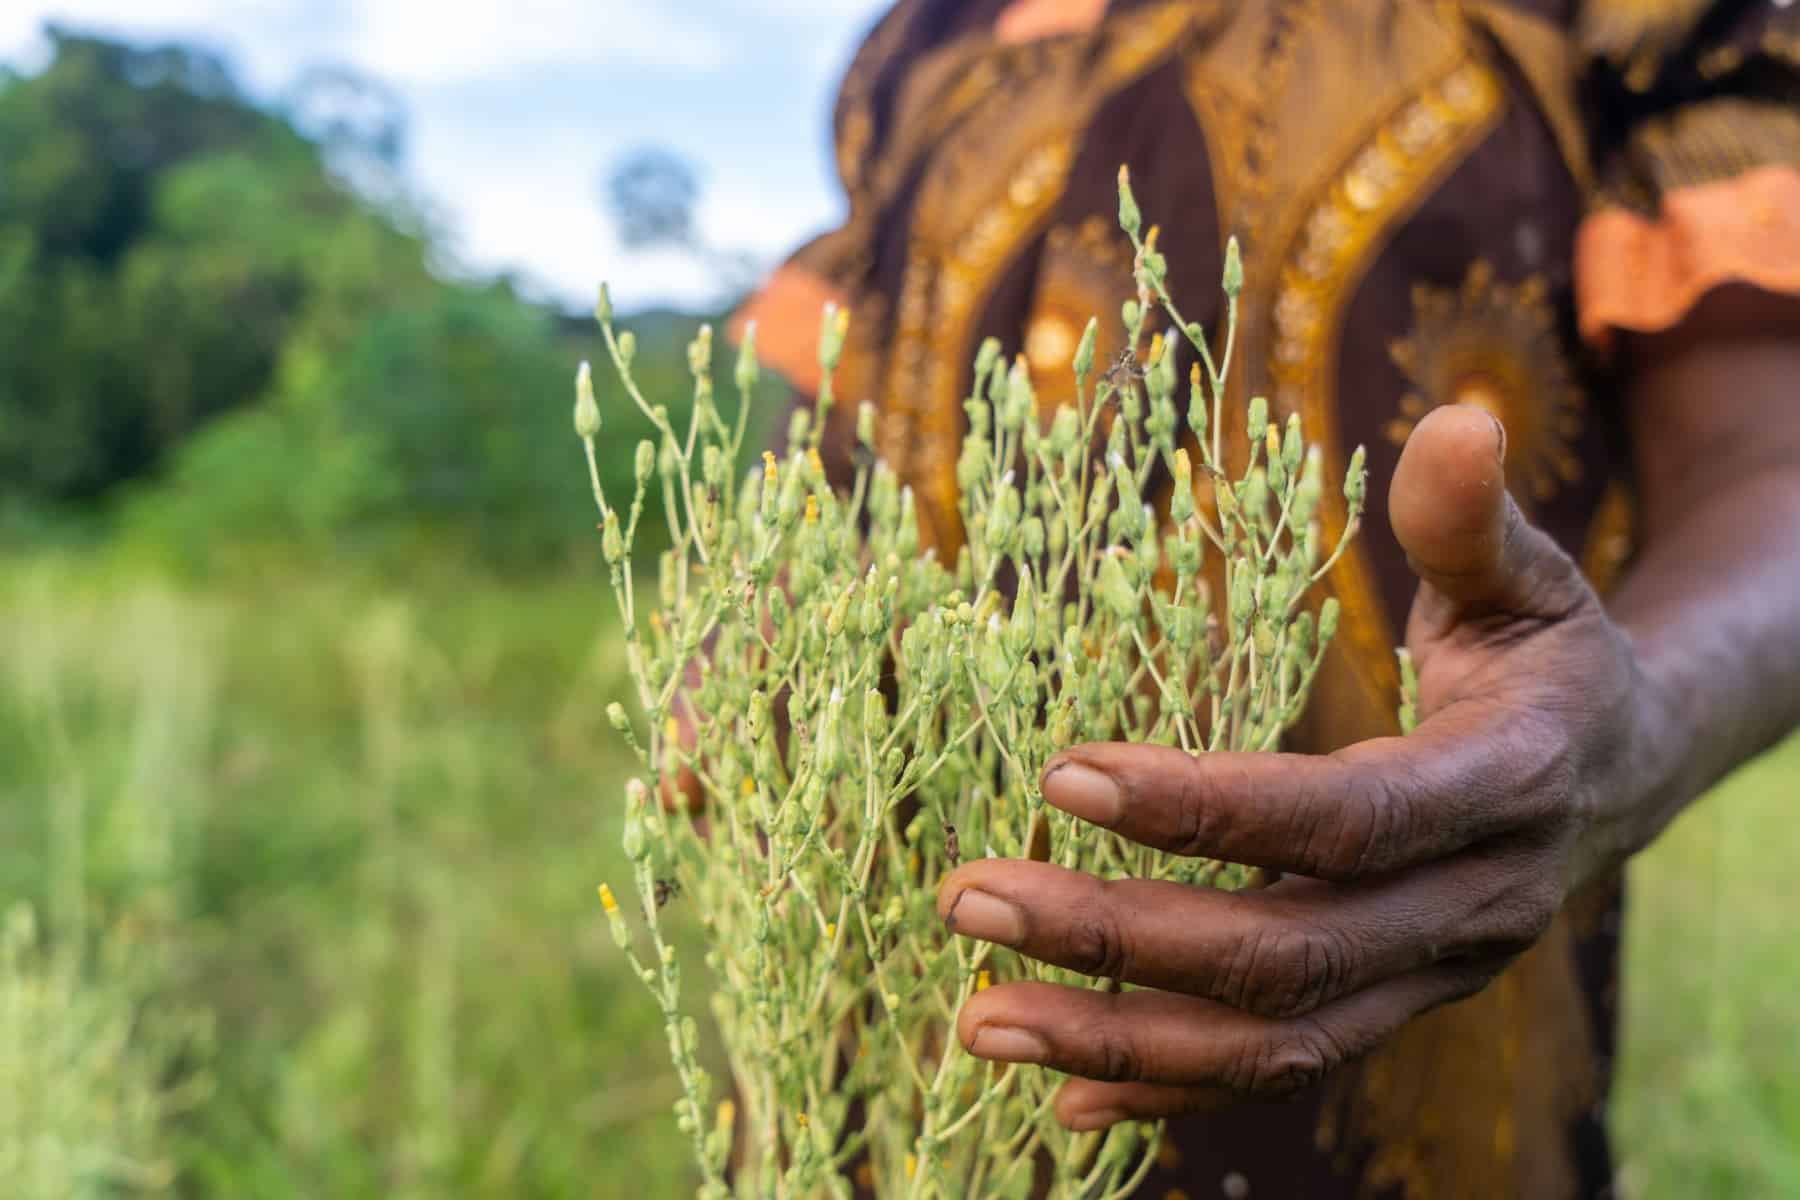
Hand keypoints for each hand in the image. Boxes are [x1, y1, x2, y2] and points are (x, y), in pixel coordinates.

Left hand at [937, 405, 1658, 1130]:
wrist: (1624, 770)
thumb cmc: (1549, 655)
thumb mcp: (1529, 577)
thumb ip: (1473, 516)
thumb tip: (1458, 414)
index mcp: (1504, 788)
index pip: (1344, 820)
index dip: (1209, 807)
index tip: (1064, 773)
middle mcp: (1469, 909)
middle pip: (1284, 952)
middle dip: (1119, 933)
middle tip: (970, 895)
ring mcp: (1428, 979)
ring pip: (1270, 1042)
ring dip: (1119, 1037)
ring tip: (978, 1019)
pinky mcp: (1391, 1010)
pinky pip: (1277, 1074)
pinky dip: (1167, 1090)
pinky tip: (1057, 1089)